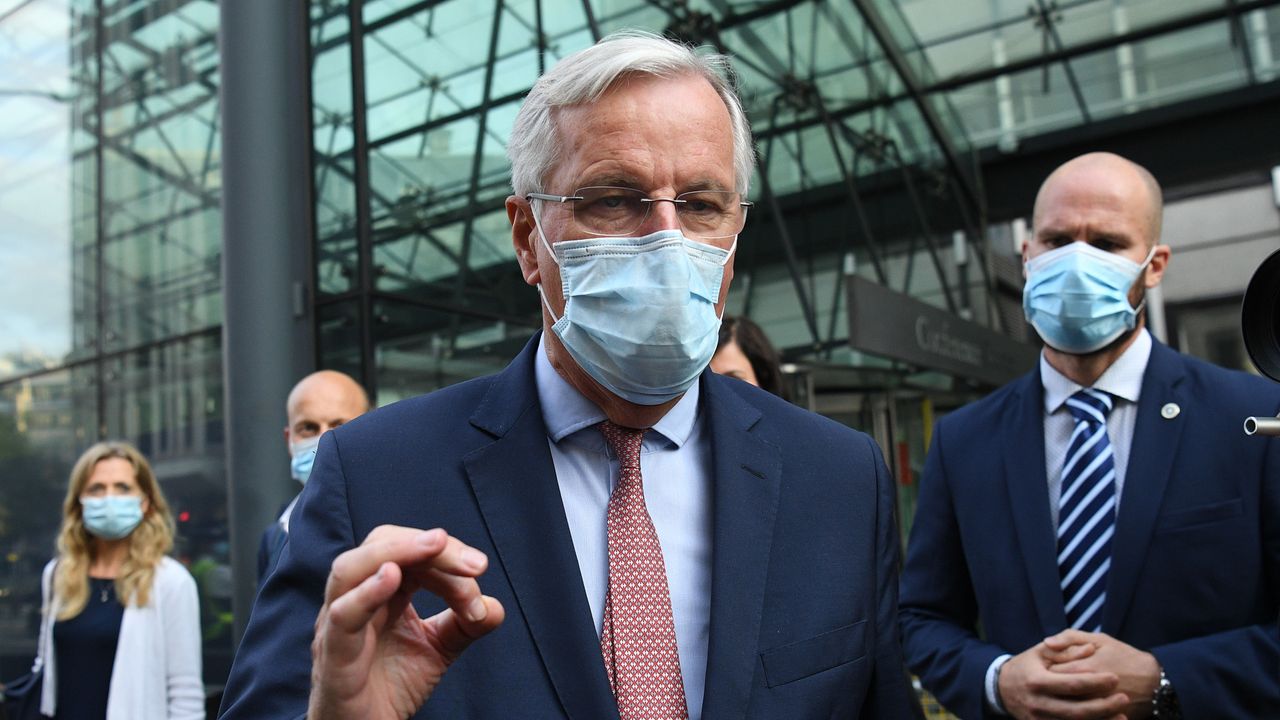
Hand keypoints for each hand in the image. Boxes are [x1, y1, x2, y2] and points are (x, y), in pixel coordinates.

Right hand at [307, 526, 505, 719]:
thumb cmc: (389, 688)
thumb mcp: (437, 649)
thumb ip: (464, 625)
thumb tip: (495, 608)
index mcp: (379, 591)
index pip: (409, 551)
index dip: (448, 556)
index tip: (480, 572)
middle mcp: (354, 599)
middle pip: (381, 545)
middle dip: (428, 546)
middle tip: (474, 563)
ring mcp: (338, 625)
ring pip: (350, 570)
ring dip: (396, 551)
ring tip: (435, 545)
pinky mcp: (334, 657)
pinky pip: (343, 617)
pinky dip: (366, 593)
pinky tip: (391, 577)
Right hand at [998, 641, 1127, 719]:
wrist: (1000, 689)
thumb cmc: (1025, 666)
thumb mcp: (1040, 653)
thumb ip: (1065, 650)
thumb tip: (1091, 649)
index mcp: (1037, 681)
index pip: (1072, 684)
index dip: (1095, 682)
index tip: (1115, 678)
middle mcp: (1038, 704)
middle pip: (1077, 710)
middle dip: (1104, 706)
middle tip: (1124, 698)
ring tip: (1123, 716)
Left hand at [1044, 630, 1159, 719]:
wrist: (1156, 683)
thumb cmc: (1125, 657)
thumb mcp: (1100, 640)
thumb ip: (1070, 638)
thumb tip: (1046, 642)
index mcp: (1084, 668)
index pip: (1053, 672)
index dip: (1046, 670)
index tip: (1045, 667)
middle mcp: (1089, 691)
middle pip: (1057, 692)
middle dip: (1051, 688)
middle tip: (1048, 684)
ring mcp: (1097, 707)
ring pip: (1067, 709)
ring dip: (1060, 703)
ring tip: (1058, 696)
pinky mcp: (1105, 718)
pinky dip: (1074, 715)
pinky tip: (1071, 707)